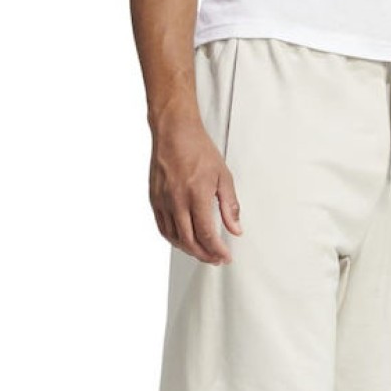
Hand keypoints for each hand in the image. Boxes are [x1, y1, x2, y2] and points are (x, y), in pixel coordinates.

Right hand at [148, 118, 241, 264]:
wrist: (174, 132)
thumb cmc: (198, 149)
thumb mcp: (223, 176)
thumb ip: (229, 206)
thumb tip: (235, 229)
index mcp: (196, 194)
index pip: (206, 233)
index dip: (217, 250)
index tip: (225, 256)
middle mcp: (177, 200)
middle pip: (189, 241)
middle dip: (204, 255)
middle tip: (215, 259)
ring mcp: (163, 201)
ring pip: (174, 237)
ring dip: (189, 250)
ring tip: (202, 252)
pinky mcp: (154, 199)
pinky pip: (162, 227)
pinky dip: (174, 239)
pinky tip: (183, 240)